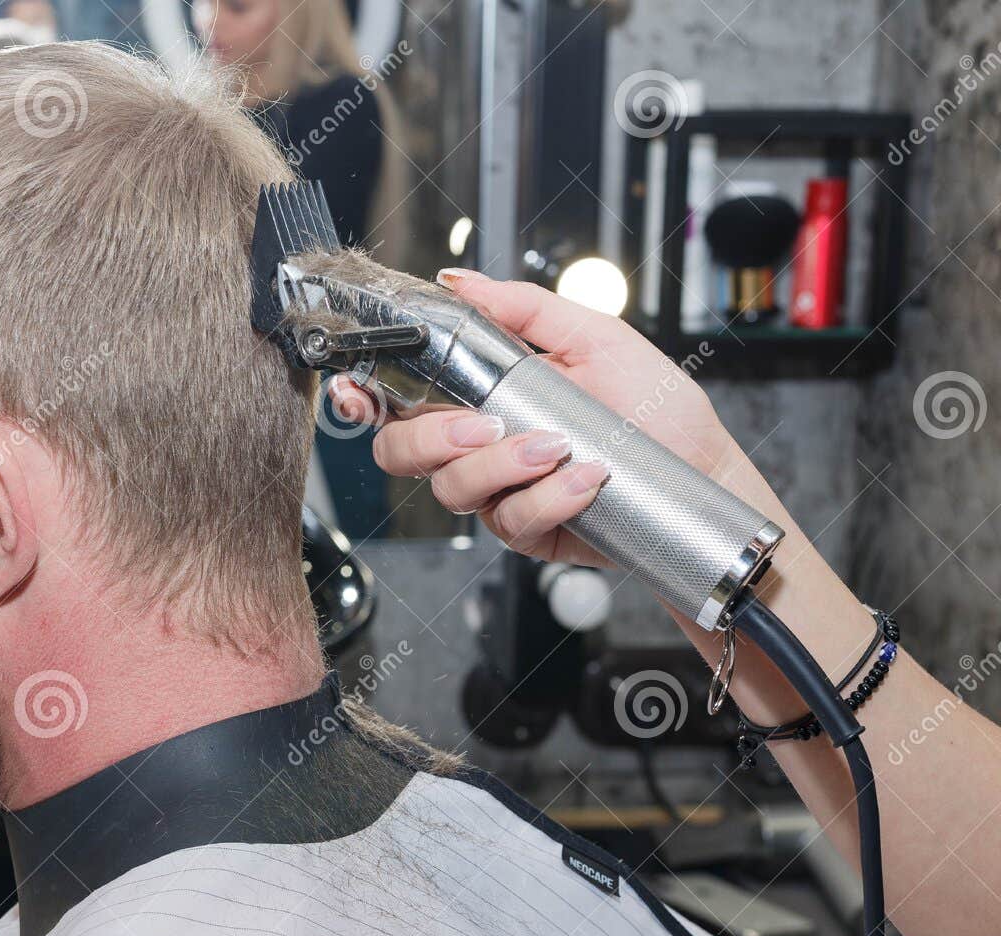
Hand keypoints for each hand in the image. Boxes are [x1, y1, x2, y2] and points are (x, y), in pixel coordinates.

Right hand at [330, 268, 748, 566]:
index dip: (364, 399)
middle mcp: (480, 445)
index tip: (359, 392)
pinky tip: (586, 479)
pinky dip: (549, 497)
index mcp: (480, 394)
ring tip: (558, 446)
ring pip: (452, 490)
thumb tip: (459, 280)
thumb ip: (523, 308)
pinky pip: (511, 521)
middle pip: (401, 453)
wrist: (701, 468)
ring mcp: (499, 492)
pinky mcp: (528, 531)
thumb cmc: (653, 406)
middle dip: (431, 439)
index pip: (399, 399)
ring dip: (502, 466)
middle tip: (485, 425)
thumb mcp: (593, 334)